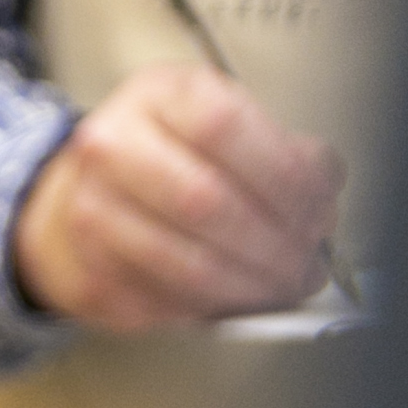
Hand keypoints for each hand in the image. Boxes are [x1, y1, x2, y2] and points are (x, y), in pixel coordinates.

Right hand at [11, 60, 342, 330]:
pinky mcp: (87, 273)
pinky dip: (209, 311)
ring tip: (279, 288)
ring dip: (246, 287)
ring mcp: (89, 212)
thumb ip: (280, 151)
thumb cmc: (170, 152)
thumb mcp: (226, 120)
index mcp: (158, 95)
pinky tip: (233, 301)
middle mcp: (112, 147)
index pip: (224, 128)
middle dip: (270, 244)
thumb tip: (319, 205)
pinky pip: (160, 305)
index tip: (316, 210)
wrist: (88, 188)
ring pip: (181, 265)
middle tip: (304, 266)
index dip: (281, 175)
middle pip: (203, 201)